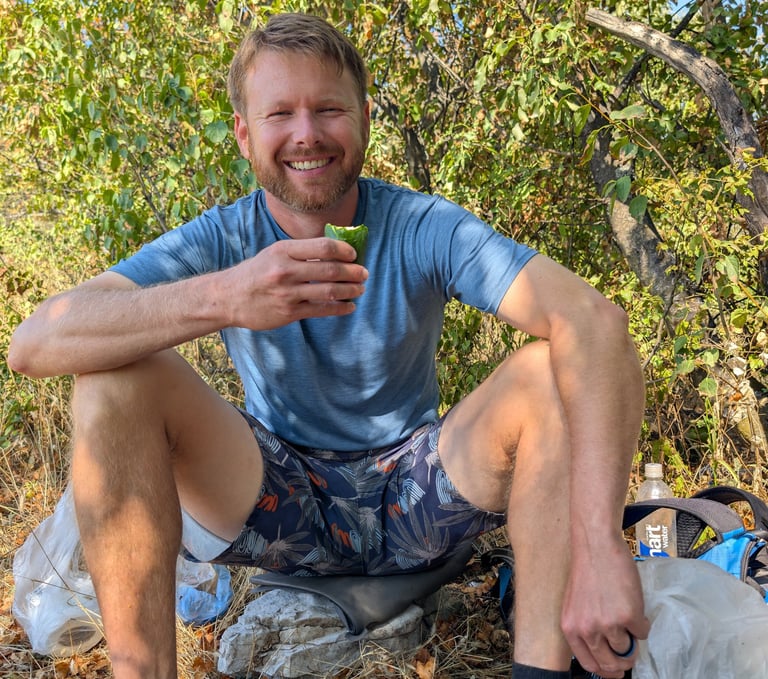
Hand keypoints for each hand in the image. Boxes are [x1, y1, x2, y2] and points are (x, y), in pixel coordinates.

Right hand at [222, 237, 367, 329]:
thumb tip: (335, 252)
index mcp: (283, 251)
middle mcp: (286, 270)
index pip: (323, 247)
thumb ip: (300, 253)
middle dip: (353, 272)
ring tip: (360, 289)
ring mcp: (288, 293)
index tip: (354, 254)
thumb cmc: (256, 273)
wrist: (228, 297)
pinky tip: (349, 306)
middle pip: (330, 270)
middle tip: (364, 273)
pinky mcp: (289, 312)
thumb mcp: (274, 254)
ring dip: (350, 290)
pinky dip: (339, 308)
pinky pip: (321, 310)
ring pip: (329, 291)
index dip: (344, 250)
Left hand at [561, 537, 649, 677]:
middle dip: (623, 662)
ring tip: (628, 616)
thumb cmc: (587, 570)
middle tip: (630, 653)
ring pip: (628, 649)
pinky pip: (643, 632)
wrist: (596, 545)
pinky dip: (643, 622)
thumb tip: (605, 651)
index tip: (616, 670)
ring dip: (633, 638)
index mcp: (571, 628)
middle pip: (610, 664)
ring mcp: (608, 624)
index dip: (606, 670)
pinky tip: (633, 602)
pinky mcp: (629, 616)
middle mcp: (587, 630)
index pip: (589, 664)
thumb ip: (585, 628)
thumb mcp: (575, 604)